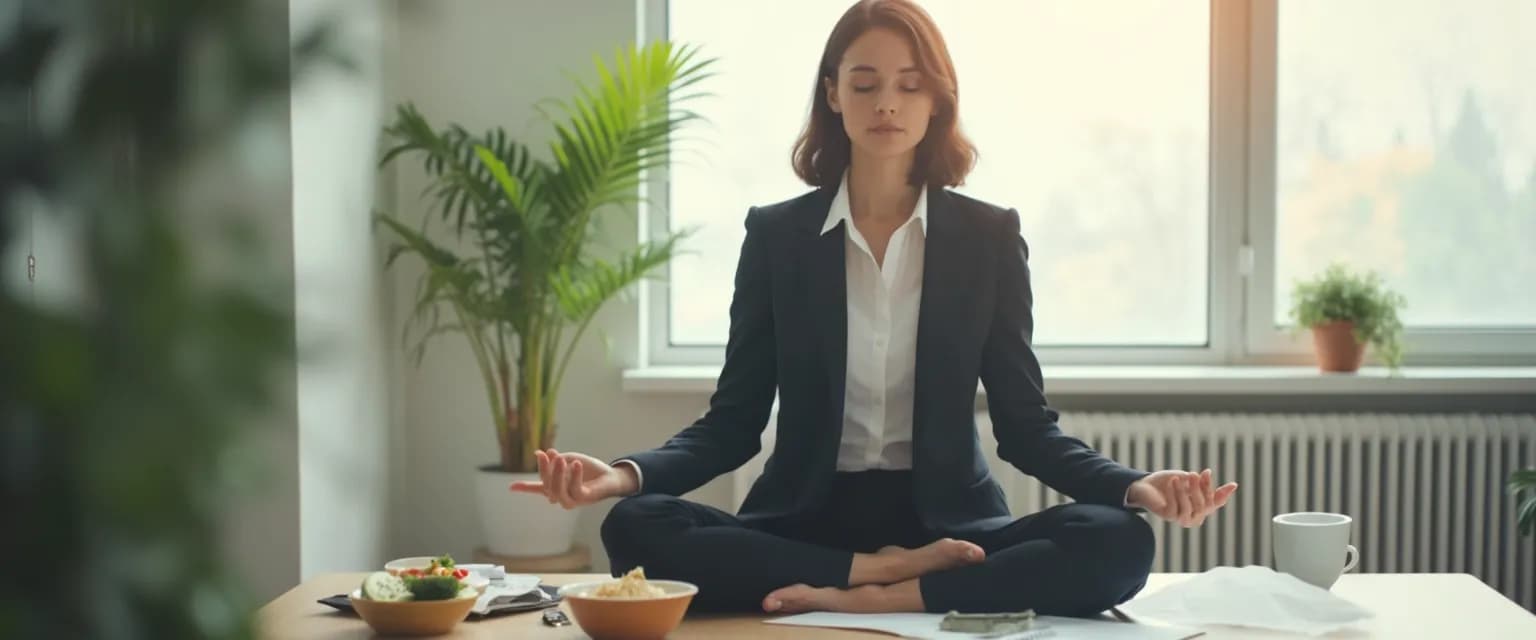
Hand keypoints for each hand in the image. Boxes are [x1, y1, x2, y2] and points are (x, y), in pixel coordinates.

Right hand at [508, 449, 638, 508]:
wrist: (610, 476)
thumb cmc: (588, 468)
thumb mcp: (568, 459)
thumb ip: (554, 459)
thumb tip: (539, 453)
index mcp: (555, 486)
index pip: (538, 487)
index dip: (525, 487)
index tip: (511, 487)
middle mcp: (561, 496)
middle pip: (546, 486)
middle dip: (545, 470)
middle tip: (550, 454)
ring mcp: (572, 500)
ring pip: (558, 492)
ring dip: (558, 475)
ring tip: (562, 459)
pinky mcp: (584, 499)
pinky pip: (575, 490)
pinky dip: (574, 477)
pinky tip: (575, 464)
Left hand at [1128, 469, 1236, 527]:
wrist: (1145, 484)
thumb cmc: (1169, 482)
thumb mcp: (1189, 480)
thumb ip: (1204, 483)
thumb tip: (1227, 482)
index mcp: (1201, 508)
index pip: (1215, 503)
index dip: (1222, 495)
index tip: (1231, 483)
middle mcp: (1193, 516)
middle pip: (1203, 506)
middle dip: (1200, 489)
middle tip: (1194, 473)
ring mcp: (1180, 518)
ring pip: (1188, 508)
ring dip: (1185, 492)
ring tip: (1181, 477)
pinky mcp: (1167, 516)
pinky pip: (1173, 508)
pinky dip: (1173, 493)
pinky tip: (1172, 481)